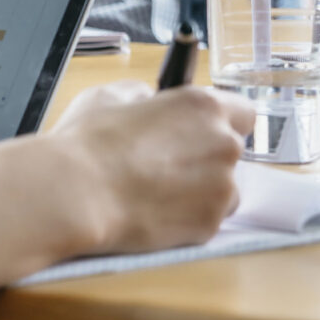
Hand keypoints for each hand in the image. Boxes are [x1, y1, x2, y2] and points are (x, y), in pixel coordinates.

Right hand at [51, 82, 252, 254]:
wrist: (77, 195)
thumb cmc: (89, 143)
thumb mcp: (113, 95)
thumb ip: (146, 96)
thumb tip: (151, 102)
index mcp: (205, 106)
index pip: (242, 113)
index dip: (222, 123)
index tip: (202, 132)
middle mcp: (224, 144)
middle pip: (231, 153)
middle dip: (207, 159)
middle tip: (169, 167)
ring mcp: (222, 187)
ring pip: (224, 190)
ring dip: (202, 191)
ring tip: (160, 195)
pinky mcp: (210, 224)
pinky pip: (208, 220)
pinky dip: (189, 220)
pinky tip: (157, 214)